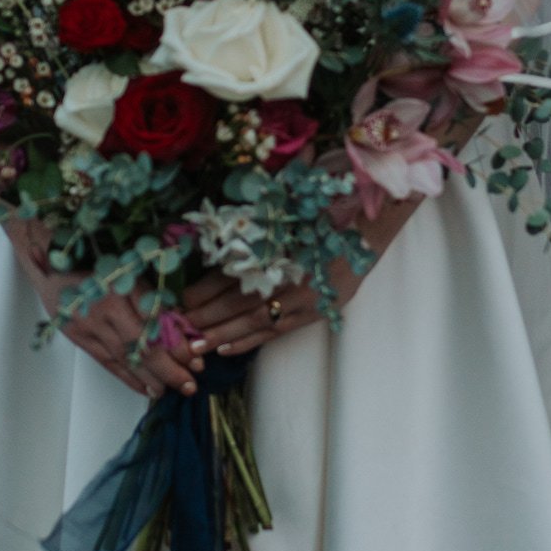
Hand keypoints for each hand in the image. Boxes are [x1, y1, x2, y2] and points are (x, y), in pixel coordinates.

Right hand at [4, 220, 201, 398]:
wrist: (50, 263)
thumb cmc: (95, 261)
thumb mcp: (128, 269)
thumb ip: (151, 296)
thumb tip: (181, 324)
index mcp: (122, 287)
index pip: (156, 323)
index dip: (177, 343)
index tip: (196, 357)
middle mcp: (105, 309)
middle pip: (142, 347)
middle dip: (169, 369)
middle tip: (190, 385)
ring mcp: (89, 326)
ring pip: (125, 360)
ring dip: (151, 379)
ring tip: (172, 391)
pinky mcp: (78, 338)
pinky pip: (107, 363)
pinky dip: (128, 379)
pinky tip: (145, 389)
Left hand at [180, 194, 417, 358]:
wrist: (372, 227)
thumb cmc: (333, 210)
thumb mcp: (298, 200)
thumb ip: (270, 202)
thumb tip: (234, 211)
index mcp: (281, 248)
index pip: (234, 273)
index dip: (206, 288)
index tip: (182, 298)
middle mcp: (290, 275)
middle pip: (239, 300)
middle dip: (207, 315)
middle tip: (178, 328)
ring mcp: (304, 297)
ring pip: (255, 320)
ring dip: (223, 334)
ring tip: (195, 347)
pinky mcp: (315, 311)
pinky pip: (277, 330)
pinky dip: (250, 341)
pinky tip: (227, 349)